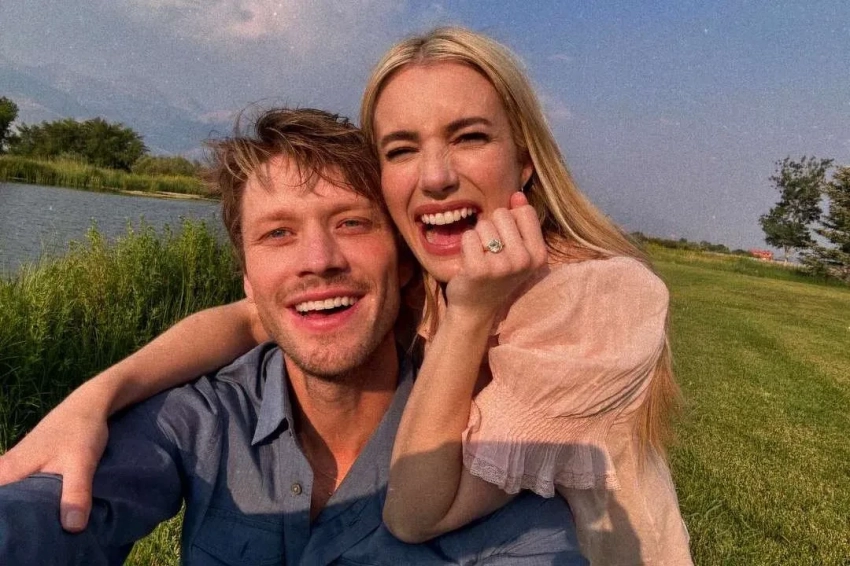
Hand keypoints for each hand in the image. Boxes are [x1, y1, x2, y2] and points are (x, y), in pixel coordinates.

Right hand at [0, 390, 107, 531]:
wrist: (90, 404)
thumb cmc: (82, 431)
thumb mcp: (81, 464)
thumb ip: (75, 494)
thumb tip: (72, 528)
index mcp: (8, 470)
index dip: (4, 519)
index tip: (15, 533)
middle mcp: (4, 468)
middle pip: (3, 501)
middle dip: (14, 517)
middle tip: (31, 537)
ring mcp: (15, 464)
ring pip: (13, 494)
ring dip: (24, 509)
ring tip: (40, 527)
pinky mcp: (28, 463)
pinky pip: (22, 486)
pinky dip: (31, 498)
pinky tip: (46, 510)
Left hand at [445, 192, 547, 320]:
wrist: (475, 309)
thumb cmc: (496, 275)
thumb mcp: (517, 249)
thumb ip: (521, 220)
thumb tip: (517, 194)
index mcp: (539, 254)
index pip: (524, 212)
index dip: (509, 221)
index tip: (506, 242)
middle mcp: (524, 261)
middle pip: (502, 214)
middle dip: (491, 228)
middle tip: (490, 252)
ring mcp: (502, 266)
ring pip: (483, 224)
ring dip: (478, 238)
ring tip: (481, 258)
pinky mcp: (479, 269)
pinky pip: (469, 236)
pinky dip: (465, 246)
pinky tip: (469, 263)